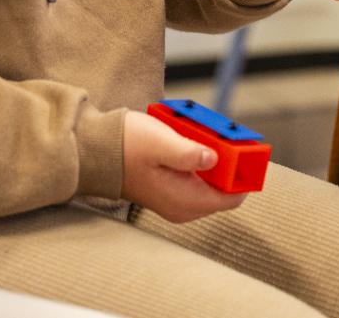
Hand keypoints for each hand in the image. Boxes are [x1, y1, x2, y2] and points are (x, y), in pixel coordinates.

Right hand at [121, 109, 247, 222]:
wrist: (95, 150)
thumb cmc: (126, 147)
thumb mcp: (161, 144)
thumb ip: (190, 153)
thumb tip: (216, 159)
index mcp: (187, 202)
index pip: (234, 196)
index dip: (244, 171)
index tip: (242, 146)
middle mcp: (185, 207)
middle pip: (225, 185)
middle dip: (227, 158)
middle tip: (214, 132)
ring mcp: (178, 200)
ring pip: (212, 177)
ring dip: (211, 153)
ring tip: (194, 131)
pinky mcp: (171, 189)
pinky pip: (198, 173)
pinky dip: (199, 155)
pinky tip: (185, 136)